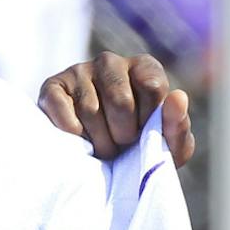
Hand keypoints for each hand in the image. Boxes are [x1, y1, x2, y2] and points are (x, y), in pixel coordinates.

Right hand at [38, 53, 194, 167]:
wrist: (95, 168)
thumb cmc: (137, 151)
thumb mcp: (167, 148)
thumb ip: (177, 127)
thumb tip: (178, 97)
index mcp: (144, 67)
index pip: (153, 86)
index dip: (149, 120)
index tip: (145, 133)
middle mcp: (111, 62)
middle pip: (120, 101)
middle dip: (123, 135)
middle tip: (120, 146)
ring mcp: (79, 71)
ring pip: (90, 110)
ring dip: (98, 142)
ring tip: (101, 147)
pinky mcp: (52, 87)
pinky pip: (62, 111)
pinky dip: (73, 134)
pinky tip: (79, 140)